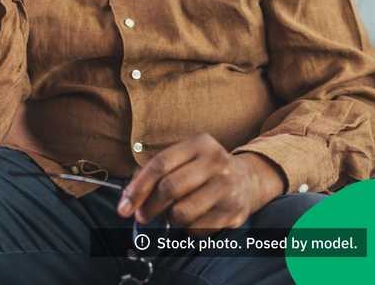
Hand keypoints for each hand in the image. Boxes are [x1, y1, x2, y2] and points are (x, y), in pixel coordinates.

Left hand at [117, 134, 285, 234]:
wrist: (250, 179)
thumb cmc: (205, 169)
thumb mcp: (184, 158)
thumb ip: (155, 172)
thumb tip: (129, 198)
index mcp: (199, 144)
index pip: (160, 165)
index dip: (138, 188)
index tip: (124, 206)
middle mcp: (216, 163)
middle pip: (170, 188)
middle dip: (149, 207)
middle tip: (142, 216)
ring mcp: (228, 188)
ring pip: (182, 212)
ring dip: (170, 218)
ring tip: (173, 214)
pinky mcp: (234, 212)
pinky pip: (198, 229)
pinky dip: (187, 229)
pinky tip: (192, 219)